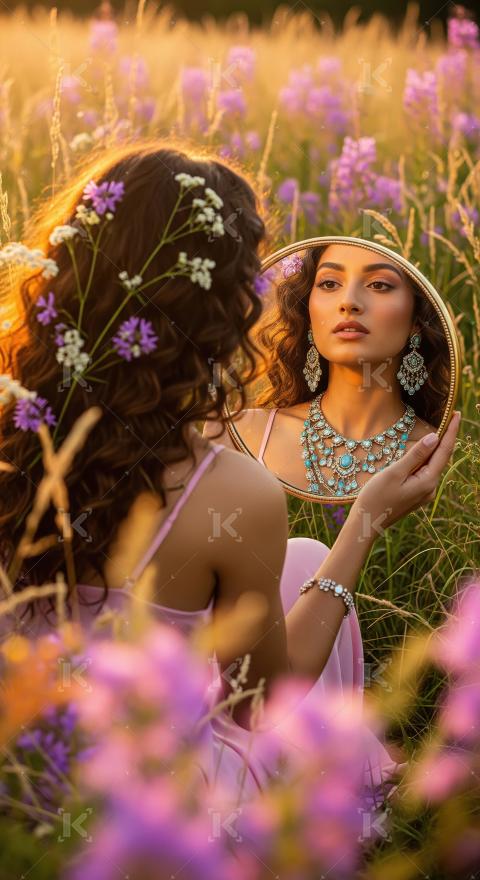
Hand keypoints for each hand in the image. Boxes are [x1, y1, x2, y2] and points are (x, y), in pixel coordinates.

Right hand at [351, 410, 460, 533]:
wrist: (367, 522)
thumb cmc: (376, 497)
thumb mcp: (394, 473)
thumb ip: (415, 455)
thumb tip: (434, 438)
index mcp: (427, 481)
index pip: (444, 451)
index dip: (451, 431)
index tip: (457, 414)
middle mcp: (430, 488)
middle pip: (442, 457)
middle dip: (447, 437)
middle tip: (452, 417)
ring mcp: (424, 492)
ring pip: (434, 465)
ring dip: (437, 447)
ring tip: (442, 429)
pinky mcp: (416, 494)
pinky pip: (426, 471)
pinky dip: (428, 458)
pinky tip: (426, 451)